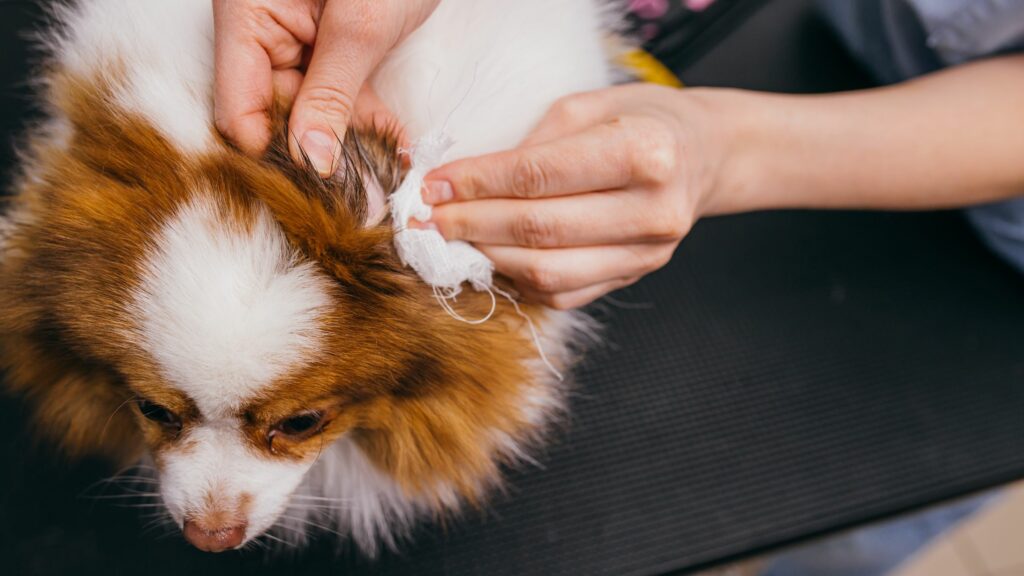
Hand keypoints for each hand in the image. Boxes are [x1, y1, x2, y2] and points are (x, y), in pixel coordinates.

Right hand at [213, 0, 439, 174]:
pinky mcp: (329, 49)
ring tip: (383, 183)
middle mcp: (262, 31)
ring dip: (348, 148)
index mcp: (245, 15)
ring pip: (310, 113)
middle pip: (274, 116)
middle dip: (317, 159)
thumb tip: (310, 161)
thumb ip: (332, 94)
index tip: (314, 191)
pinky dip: (365, 123)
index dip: (272, 154)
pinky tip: (393, 149)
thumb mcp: (360, 25)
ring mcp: (295, 41)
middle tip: (359, 201)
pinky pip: (339, 96)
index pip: (239, 108)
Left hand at [420, 84, 724, 308]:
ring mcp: (648, 254)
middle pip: (540, 230)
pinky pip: (564, 293)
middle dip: (472, 225)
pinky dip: (518, 279)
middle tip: (428, 219)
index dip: (477, 184)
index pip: (540, 176)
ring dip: (489, 258)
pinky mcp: (634, 278)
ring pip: (548, 272)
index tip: (434, 185)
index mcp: (646, 152)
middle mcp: (653, 211)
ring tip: (454, 239)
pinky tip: (492, 257)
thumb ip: (532, 143)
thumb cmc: (642, 120)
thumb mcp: (589, 106)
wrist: (702, 156)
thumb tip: (465, 182)